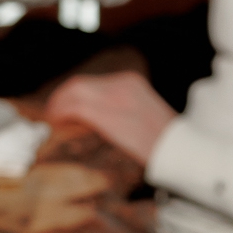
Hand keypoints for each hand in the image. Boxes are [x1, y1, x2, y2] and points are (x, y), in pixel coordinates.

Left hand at [45, 70, 175, 165]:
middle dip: (61, 98)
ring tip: (52, 119)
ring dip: (57, 105)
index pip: (93, 82)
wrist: (180, 150)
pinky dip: (60, 113)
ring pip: (73, 92)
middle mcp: (121, 84)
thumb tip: (104, 120)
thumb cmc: (166, 140)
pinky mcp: (107, 114)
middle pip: (79, 84)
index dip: (74, 93)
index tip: (66, 106)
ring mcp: (113, 98)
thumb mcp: (146, 114)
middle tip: (53, 114)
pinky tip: (56, 123)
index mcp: (131, 82)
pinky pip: (74, 108)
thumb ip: (125, 110)